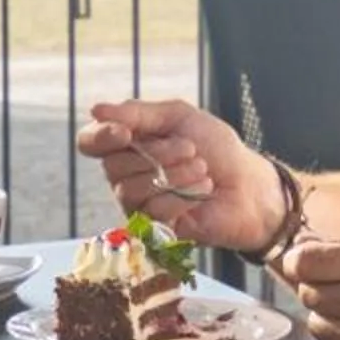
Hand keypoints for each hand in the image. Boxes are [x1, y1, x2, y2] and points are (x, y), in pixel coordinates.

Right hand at [77, 98, 283, 250]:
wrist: (250, 184)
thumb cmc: (217, 148)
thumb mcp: (179, 117)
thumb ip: (137, 112)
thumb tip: (95, 109)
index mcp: (128, 145)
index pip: (90, 142)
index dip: (101, 136)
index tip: (126, 132)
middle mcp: (126, 176)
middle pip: (112, 167)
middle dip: (157, 154)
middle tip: (191, 149)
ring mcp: (139, 205)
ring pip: (130, 191)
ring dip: (173, 175)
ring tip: (202, 170)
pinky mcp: (156, 230)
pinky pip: (152, 212)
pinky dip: (182, 198)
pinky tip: (202, 192)